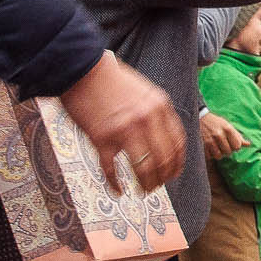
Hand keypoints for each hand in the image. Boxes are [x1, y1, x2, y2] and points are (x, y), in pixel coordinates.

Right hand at [60, 52, 182, 191]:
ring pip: (144, 168)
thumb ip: (154, 112)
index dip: (177, 163)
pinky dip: (115, 184)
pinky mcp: (101, 139)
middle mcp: (147, 120)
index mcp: (160, 106)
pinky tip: (118, 191)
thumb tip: (161, 139)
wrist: (82, 69)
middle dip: (162, 178)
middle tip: (156, 186)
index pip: (177, 143)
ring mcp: (125, 130)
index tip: (173, 174)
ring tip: (143, 191)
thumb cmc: (111, 79)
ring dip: (146, 184)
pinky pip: (112, 169)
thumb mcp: (144, 90)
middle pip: (163, 159)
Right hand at [199, 111, 246, 158]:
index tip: (232, 144)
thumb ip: (238, 136)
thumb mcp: (228, 126)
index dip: (236, 147)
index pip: (237, 146)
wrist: (200, 118)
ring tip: (218, 148)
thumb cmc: (217, 123)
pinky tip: (211, 149)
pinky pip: (210, 156)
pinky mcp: (202, 144)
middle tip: (224, 145)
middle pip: (228, 152)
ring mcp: (210, 140)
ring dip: (219, 154)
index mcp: (227, 129)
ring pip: (219, 156)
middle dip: (227, 150)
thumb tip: (248, 144)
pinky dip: (211, 154)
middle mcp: (219, 135)